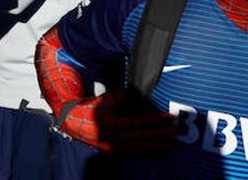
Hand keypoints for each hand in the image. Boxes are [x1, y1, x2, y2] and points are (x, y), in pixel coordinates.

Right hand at [57, 90, 175, 152]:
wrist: (71, 122)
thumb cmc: (89, 108)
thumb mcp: (104, 99)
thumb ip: (119, 98)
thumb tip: (133, 95)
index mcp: (110, 123)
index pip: (137, 122)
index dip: (154, 120)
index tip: (168, 117)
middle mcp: (112, 137)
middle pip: (141, 136)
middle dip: (160, 133)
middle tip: (176, 131)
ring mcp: (112, 146)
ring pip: (138, 146)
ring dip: (156, 145)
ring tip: (171, 144)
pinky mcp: (113, 151)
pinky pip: (133, 151)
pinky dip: (145, 150)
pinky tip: (156, 150)